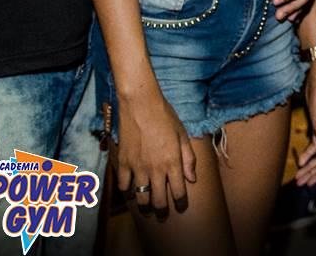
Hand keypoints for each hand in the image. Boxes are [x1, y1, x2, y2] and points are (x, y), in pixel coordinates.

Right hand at [115, 84, 195, 214]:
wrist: (141, 104)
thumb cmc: (165, 116)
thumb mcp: (182, 135)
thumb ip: (188, 158)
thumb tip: (192, 179)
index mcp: (172, 163)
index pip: (178, 192)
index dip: (180, 202)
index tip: (181, 205)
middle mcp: (155, 169)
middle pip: (159, 201)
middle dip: (162, 210)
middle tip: (163, 212)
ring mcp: (138, 168)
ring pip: (140, 198)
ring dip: (144, 205)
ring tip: (147, 206)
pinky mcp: (123, 162)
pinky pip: (123, 185)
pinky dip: (127, 190)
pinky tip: (131, 188)